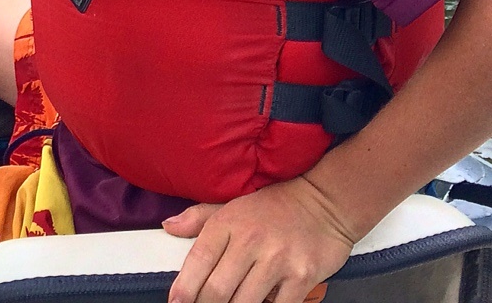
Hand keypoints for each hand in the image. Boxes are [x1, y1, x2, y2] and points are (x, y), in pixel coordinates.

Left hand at [164, 176, 356, 302]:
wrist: (324, 202)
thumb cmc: (272, 206)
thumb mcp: (232, 203)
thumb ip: (199, 217)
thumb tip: (168, 227)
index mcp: (228, 222)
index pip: (198, 260)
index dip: (184, 288)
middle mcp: (250, 240)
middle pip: (218, 289)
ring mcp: (277, 260)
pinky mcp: (302, 278)